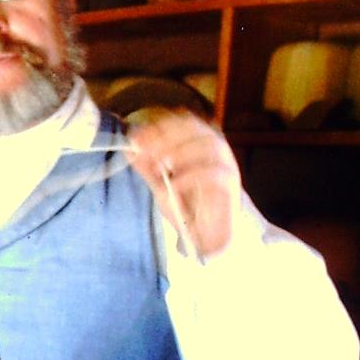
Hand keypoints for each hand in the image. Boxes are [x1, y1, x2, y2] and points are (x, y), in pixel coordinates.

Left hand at [125, 111, 241, 258]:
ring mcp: (226, 166)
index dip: (160, 127)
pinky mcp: (230, 186)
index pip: (184, 123)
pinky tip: (174, 185)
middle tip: (146, 149)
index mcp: (200, 145)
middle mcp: (216, 151)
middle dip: (168, 136)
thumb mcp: (161, 186)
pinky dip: (192, 176)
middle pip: (197, 130)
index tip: (137, 137)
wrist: (209, 236)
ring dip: (182, 151)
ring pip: (210, 146)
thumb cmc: (189, 208)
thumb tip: (128, 149)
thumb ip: (148, 168)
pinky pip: (215, 173)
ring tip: (161, 164)